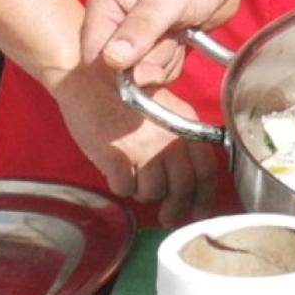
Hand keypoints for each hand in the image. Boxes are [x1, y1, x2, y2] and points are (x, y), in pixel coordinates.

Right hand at [52, 65, 219, 224]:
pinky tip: (116, 170)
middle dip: (176, 207)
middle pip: (183, 187)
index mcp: (184, 122)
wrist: (88, 77)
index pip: (206, 169)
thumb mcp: (162, 110)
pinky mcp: (118, 158)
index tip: (198, 211)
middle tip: (167, 216)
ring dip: (144, 192)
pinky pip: (125, 189)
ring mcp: (144, 148)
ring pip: (153, 192)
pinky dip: (121, 185)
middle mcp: (169, 137)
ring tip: (134, 177)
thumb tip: (188, 176)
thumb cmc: (121, 93)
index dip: (204, 196)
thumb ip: (178, 137)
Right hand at [81, 0, 253, 82]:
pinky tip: (186, 38)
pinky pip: (158, 72)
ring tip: (180, 30)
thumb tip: (112, 60)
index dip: (116, 73)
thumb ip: (139, 30)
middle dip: (147, 65)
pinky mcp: (159, 43)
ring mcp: (138, 35)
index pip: (93, 57)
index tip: (146, 69)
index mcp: (105, 5)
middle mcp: (116, 22)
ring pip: (140, 75)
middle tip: (172, 38)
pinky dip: (174, 63)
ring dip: (164, 63)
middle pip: (117, 72)